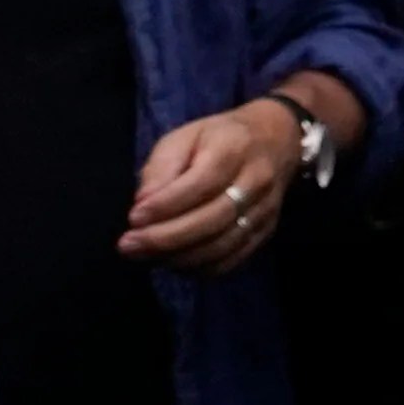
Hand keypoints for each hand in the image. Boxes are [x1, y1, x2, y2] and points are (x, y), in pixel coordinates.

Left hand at [117, 102, 300, 276]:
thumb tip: (142, 204)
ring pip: (222, 245)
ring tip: (146, 257)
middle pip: (213, 219)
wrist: (275, 140)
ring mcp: (265, 209)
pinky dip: (199, 269)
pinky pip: (232, 260)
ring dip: (179, 257)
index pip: (201, 182)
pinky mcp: (266, 231)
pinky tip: (173, 262)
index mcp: (234, 147)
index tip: (133, 218)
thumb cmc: (219, 138)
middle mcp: (256, 180)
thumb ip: (162, 167)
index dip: (166, 205)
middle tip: (128, 246)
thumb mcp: (186, 135)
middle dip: (165, 238)